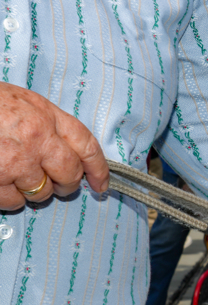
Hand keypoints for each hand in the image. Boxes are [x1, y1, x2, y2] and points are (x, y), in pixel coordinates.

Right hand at [0, 83, 108, 209]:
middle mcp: (37, 139)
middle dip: (67, 185)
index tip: (101, 184)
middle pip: (69, 175)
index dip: (99, 169)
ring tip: (18, 177)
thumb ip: (47, 124)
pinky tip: (1, 184)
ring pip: (41, 193)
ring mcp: (15, 161)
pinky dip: (9, 199)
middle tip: (58, 186)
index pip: (87, 145)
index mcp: (47, 116)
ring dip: (34, 192)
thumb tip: (66, 152)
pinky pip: (13, 201)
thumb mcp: (23, 102)